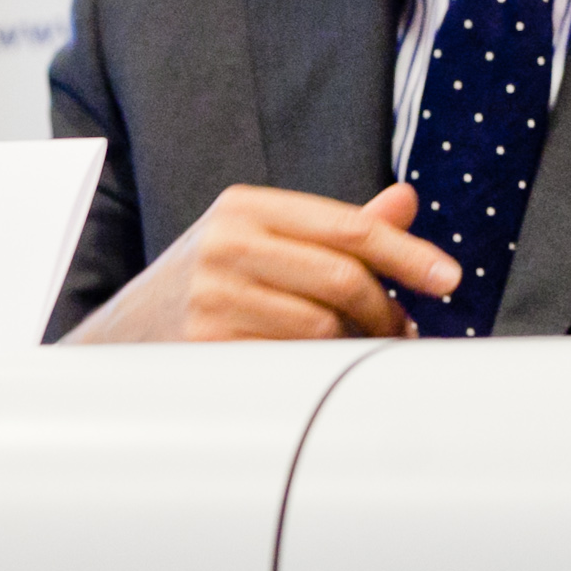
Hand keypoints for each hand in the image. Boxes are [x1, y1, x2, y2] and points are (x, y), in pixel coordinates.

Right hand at [63, 182, 457, 342]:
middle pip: (344, 279)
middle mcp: (226, 243)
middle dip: (386, 311)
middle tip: (405, 330)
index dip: (409, 254)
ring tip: (364, 351)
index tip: (450, 279)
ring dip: (359, 346)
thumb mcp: (264, 238)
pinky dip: (323, 370)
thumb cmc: (209, 284)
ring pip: (323, 327)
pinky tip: (326, 369)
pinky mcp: (205, 347)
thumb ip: (336, 225)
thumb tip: (407, 200)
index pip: (350, 228)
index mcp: (248, 205)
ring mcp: (212, 296)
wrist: (120, 335)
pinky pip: (293, 362)